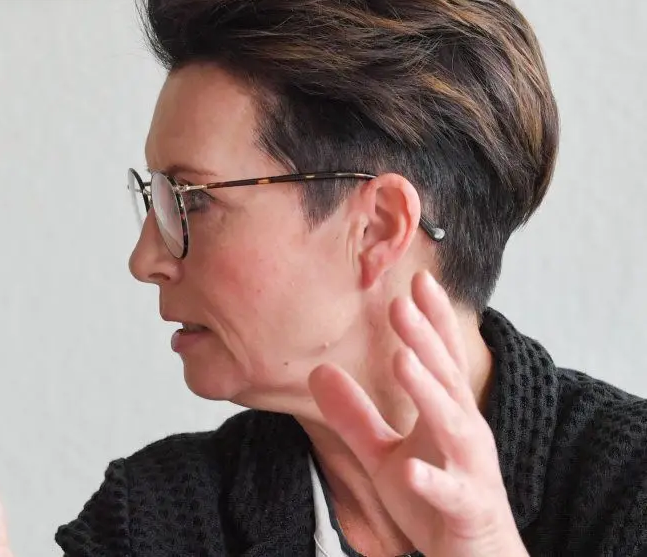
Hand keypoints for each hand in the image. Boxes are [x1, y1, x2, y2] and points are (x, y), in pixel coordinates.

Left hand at [309, 271, 525, 556]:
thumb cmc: (433, 505)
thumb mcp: (385, 455)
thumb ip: (354, 415)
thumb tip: (318, 371)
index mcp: (448, 417)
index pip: (441, 360)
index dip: (431, 321)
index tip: (416, 279)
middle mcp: (465, 435)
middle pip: (446, 380)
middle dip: (425, 341)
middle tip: (400, 304)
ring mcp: (469, 471)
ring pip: (453, 426)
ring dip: (428, 393)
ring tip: (402, 360)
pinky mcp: (466, 509)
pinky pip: (448, 492)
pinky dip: (431, 479)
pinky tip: (411, 467)